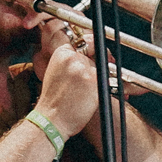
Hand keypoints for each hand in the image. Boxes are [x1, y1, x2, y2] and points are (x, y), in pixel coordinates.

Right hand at [35, 15, 98, 135]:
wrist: (51, 120)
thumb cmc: (55, 102)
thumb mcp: (57, 73)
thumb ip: (72, 62)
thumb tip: (92, 55)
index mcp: (62, 53)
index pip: (85, 40)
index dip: (94, 46)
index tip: (99, 53)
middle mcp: (72, 57)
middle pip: (97, 51)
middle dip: (103, 60)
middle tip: (107, 67)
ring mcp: (83, 68)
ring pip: (104, 66)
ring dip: (104, 78)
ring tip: (92, 92)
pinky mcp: (94, 80)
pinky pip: (110, 80)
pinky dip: (109, 88)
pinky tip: (98, 97)